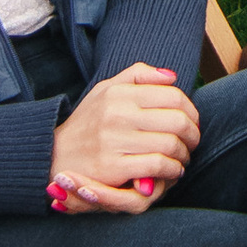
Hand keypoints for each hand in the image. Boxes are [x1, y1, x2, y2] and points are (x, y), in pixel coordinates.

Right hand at [52, 64, 201, 216]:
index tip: (191, 122)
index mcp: (119, 93)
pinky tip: (171, 171)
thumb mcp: (106, 90)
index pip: (173, 96)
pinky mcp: (113, 167)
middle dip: (193, 134)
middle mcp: (118, 114)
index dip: (191, 111)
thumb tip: (172, 76)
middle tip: (192, 142)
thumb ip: (138, 76)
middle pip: (177, 120)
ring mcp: (115, 141)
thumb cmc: (87, 123)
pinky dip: (171, 170)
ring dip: (184, 155)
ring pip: (171, 144)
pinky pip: (157, 166)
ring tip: (182, 157)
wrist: (53, 155)